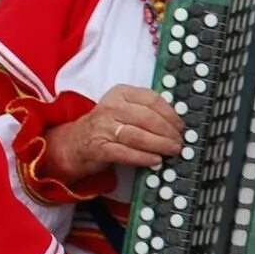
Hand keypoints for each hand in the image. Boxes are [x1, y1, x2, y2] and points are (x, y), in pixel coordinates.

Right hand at [49, 84, 186, 180]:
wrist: (74, 143)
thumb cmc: (105, 126)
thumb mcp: (123, 109)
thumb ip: (145, 110)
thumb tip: (175, 122)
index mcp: (120, 93)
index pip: (151, 99)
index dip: (170, 114)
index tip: (180, 125)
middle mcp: (111, 107)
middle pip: (147, 118)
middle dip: (167, 132)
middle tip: (178, 142)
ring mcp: (103, 127)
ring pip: (138, 136)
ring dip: (159, 145)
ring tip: (171, 150)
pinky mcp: (99, 148)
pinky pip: (126, 153)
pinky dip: (144, 157)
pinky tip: (155, 160)